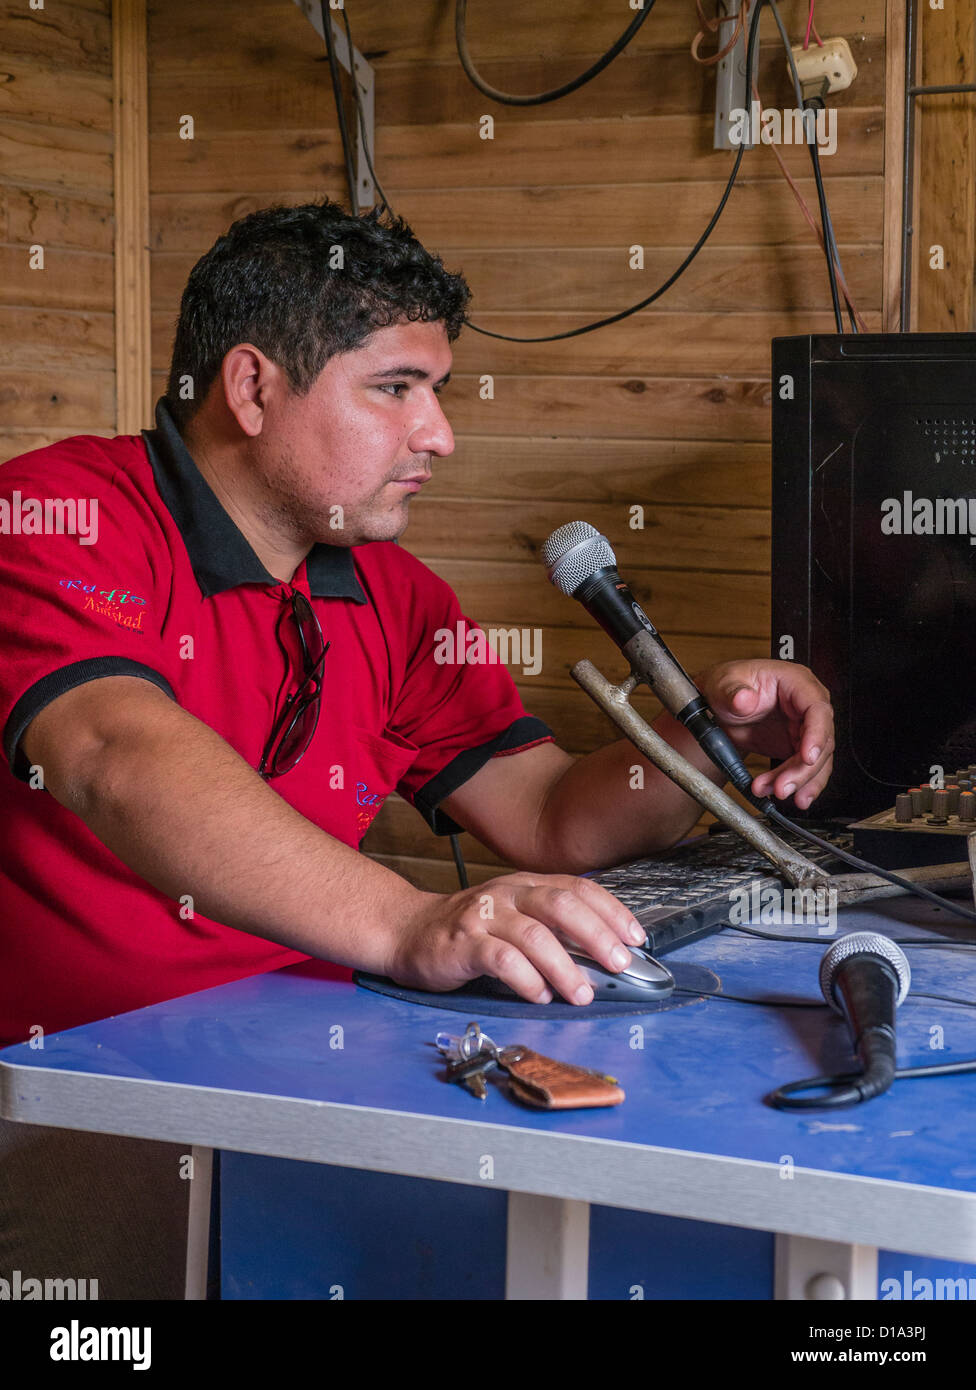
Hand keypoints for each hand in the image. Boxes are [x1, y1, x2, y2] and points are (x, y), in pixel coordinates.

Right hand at [390, 872, 647, 1004]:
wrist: (408, 931)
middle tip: (619, 964)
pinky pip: (501, 959)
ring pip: (534, 935)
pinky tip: (538, 996)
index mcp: (526, 884)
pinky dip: (526, 980)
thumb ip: (551, 928)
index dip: (611, 911)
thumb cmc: (469, 930)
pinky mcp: (463, 943)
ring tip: (581, 994)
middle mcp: (508, 894)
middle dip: (596, 935)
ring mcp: (484, 917)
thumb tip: (603, 956)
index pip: (577, 888)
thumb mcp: (513, 916)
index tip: (636, 938)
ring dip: (565, 968)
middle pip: (560, 905)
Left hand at [695, 659, 832, 809]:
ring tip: (776, 793)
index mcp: (796, 683)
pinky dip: (800, 785)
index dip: (817, 735)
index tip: (807, 757)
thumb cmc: (727, 686)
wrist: (719, 706)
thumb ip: (733, 692)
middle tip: (781, 787)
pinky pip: (805, 769)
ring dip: (798, 781)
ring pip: (814, 760)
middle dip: (803, 769)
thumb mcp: (724, 684)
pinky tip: (795, 798)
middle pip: (820, 740)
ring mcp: (804, 727)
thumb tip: (743, 699)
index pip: (817, 709)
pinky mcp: (797, 747)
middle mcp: (806, 705)